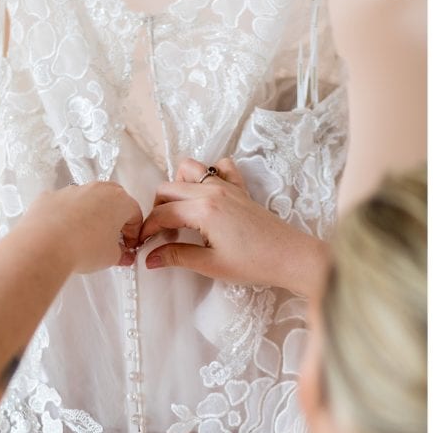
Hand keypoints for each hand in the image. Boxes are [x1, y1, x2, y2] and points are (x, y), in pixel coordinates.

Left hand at [25, 181, 143, 273]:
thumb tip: (120, 255)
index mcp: (118, 200)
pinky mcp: (49, 197)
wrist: (44, 246)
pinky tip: (62, 234)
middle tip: (109, 239)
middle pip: (111, 201)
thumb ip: (121, 254)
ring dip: (87, 215)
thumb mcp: (111, 257)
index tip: (127, 246)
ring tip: (83, 238)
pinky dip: (64, 216)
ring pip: (85, 201)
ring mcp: (71, 191)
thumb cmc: (81, 248)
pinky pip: (62, 205)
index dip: (133, 233)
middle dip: (112, 219)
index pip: (134, 214)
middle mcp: (96, 189)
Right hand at [139, 157, 327, 296]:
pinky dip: (208, 174)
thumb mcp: (210, 265)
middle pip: (168, 188)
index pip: (162, 214)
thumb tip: (150, 259)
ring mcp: (227, 186)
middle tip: (160, 232)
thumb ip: (177, 256)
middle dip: (157, 209)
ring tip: (179, 211)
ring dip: (177, 186)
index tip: (142, 243)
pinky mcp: (239, 189)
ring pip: (189, 169)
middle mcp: (212, 191)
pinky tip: (206, 195)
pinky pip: (219, 168)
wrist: (290, 256)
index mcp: (203, 210)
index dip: (147, 229)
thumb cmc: (254, 263)